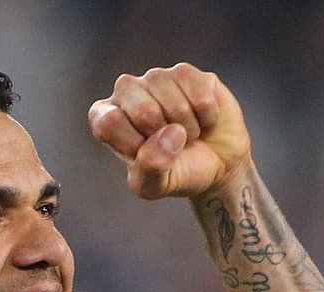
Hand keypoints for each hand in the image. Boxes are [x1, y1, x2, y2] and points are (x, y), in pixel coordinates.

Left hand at [88, 63, 250, 199]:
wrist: (216, 164)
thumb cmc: (177, 172)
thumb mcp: (154, 186)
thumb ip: (150, 168)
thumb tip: (170, 134)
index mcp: (107, 118)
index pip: (109, 123)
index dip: (134, 144)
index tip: (145, 154)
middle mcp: (126, 91)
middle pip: (144, 111)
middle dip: (166, 138)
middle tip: (171, 144)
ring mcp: (157, 78)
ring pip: (176, 105)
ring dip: (189, 129)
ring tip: (187, 134)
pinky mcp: (187, 73)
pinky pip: (200, 96)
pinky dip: (207, 117)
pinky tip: (202, 119)